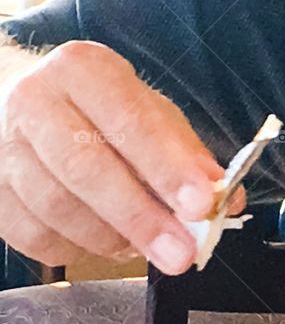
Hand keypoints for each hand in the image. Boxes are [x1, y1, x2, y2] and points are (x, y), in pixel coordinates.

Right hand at [0, 40, 243, 273]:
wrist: (18, 98)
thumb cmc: (99, 109)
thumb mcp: (150, 111)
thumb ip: (188, 154)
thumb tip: (224, 200)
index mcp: (84, 70)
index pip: (130, 122)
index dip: (167, 168)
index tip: (200, 204)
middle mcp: (34, 101)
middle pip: (87, 169)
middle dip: (141, 218)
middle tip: (180, 253)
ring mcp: (3, 146)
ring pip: (57, 208)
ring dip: (111, 238)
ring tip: (144, 245)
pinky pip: (34, 236)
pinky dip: (77, 248)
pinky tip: (103, 240)